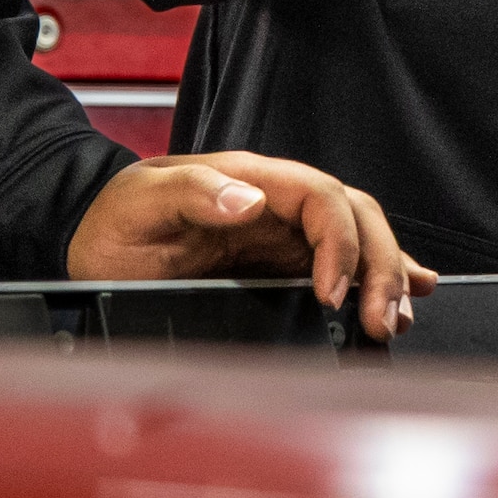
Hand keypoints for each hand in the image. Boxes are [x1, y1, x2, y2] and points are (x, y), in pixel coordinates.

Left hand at [71, 151, 433, 340]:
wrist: (92, 244)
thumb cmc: (112, 221)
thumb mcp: (140, 202)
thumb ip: (192, 191)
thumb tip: (248, 200)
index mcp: (251, 178)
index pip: (321, 198)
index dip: (339, 245)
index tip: (332, 294)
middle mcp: (276, 203)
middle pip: (356, 218)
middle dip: (379, 267)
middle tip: (381, 320)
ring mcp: (282, 234)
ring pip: (359, 240)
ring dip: (386, 277)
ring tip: (395, 320)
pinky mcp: (280, 264)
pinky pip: (342, 264)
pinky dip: (377, 279)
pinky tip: (405, 297)